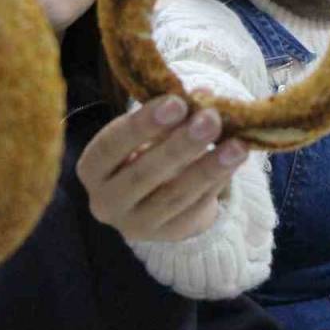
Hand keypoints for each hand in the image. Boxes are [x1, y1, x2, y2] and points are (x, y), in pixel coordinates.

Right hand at [77, 95, 249, 242]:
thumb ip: (171, 114)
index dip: (143, 124)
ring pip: (174, 195)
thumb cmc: (145, 151)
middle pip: (142, 175)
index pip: (110, 146)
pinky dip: (217, 183)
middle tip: (211, 119)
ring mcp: (135, 224)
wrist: (153, 196)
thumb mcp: (150, 130)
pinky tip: (235, 162)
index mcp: (92, 169)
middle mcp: (106, 202)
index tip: (176, 102)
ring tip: (237, 144)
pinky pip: (194, 209)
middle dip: (180, 145)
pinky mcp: (168, 235)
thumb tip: (204, 94)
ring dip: (209, 168)